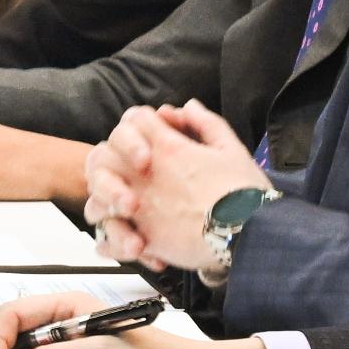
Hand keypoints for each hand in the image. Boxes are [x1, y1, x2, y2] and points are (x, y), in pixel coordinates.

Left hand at [89, 101, 266, 272]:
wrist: (251, 235)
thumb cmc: (245, 194)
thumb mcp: (231, 148)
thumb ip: (205, 124)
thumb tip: (187, 108)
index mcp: (167, 149)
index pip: (135, 119)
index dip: (143, 122)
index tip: (156, 135)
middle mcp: (145, 175)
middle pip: (104, 153)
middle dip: (114, 158)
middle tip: (131, 170)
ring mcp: (140, 207)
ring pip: (97, 196)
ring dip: (104, 198)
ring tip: (122, 205)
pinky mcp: (144, 239)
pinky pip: (109, 239)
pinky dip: (111, 240)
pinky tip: (125, 239)